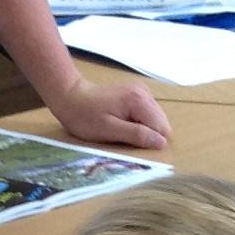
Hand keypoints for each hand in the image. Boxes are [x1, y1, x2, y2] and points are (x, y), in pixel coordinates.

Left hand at [53, 75, 170, 149]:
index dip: (150, 142)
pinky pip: (148, 115)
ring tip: (122, 129)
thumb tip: (162, 143)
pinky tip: (124, 123)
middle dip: (148, 135)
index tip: (131, 143)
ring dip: (144, 130)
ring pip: (156, 121)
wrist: (70, 96)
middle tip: (125, 137)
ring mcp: (142, 92)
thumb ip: (137, 135)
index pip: (163, 130)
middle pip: (162, 124)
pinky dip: (139, 123)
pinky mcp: (138, 94)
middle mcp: (145, 93)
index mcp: (139, 101)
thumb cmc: (85, 116)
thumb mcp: (109, 130)